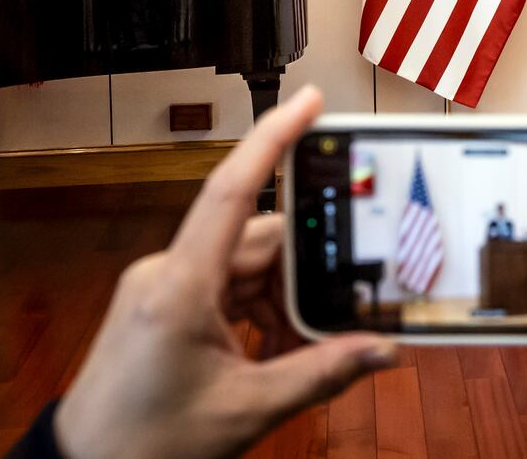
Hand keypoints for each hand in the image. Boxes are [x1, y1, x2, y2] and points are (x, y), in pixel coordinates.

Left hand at [54, 87, 396, 458]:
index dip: (272, 139)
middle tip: (346, 301)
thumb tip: (381, 349)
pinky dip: (262, 310)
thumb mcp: (247, 409)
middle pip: (259, 239)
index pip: (230, 190)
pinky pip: (229, 286)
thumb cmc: (145, 444)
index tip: (308, 101)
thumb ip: (322, 373)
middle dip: (306, 270)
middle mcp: (168, 272)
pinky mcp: (164, 303)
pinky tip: (277, 347)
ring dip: (284, 299)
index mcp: (180, 286)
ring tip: (303, 346)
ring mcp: (163, 285)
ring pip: (248, 265)